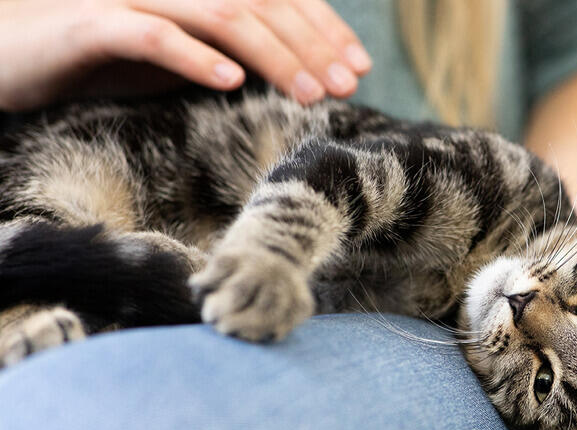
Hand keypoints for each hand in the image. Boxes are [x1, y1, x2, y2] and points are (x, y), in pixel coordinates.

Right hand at [0, 0, 370, 110]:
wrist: (11, 51)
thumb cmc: (102, 55)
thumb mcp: (182, 54)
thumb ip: (232, 53)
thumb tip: (303, 73)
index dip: (323, 26)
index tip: (359, 67)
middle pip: (259, 0)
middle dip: (311, 44)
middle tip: (345, 86)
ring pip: (220, 13)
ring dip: (272, 54)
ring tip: (308, 92)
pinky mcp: (93, 24)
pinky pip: (152, 35)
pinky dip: (195, 57)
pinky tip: (231, 82)